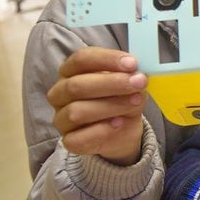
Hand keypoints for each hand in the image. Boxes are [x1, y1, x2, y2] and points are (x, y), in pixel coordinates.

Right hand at [46, 46, 146, 164]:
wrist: (123, 129)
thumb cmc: (121, 99)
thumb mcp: (129, 83)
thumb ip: (131, 77)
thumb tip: (138, 74)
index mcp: (72, 70)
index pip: (81, 59)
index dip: (107, 59)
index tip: (133, 64)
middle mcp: (61, 93)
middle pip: (77, 85)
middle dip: (112, 83)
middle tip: (139, 82)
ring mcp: (61, 118)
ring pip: (76, 112)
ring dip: (111, 106)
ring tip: (135, 102)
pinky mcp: (69, 141)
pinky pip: (78, 138)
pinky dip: (101, 131)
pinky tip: (119, 123)